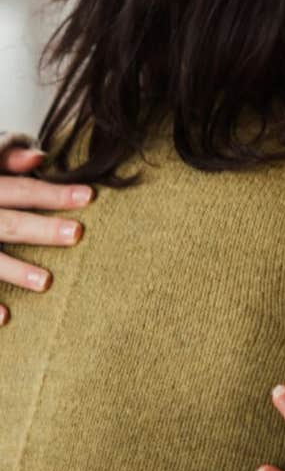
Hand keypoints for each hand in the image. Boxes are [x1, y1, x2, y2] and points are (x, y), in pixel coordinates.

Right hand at [0, 143, 92, 325]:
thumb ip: (9, 153)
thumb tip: (40, 158)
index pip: (21, 189)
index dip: (54, 192)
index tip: (90, 196)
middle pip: (7, 223)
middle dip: (41, 228)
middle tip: (76, 234)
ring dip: (15, 271)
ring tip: (46, 281)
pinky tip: (5, 317)